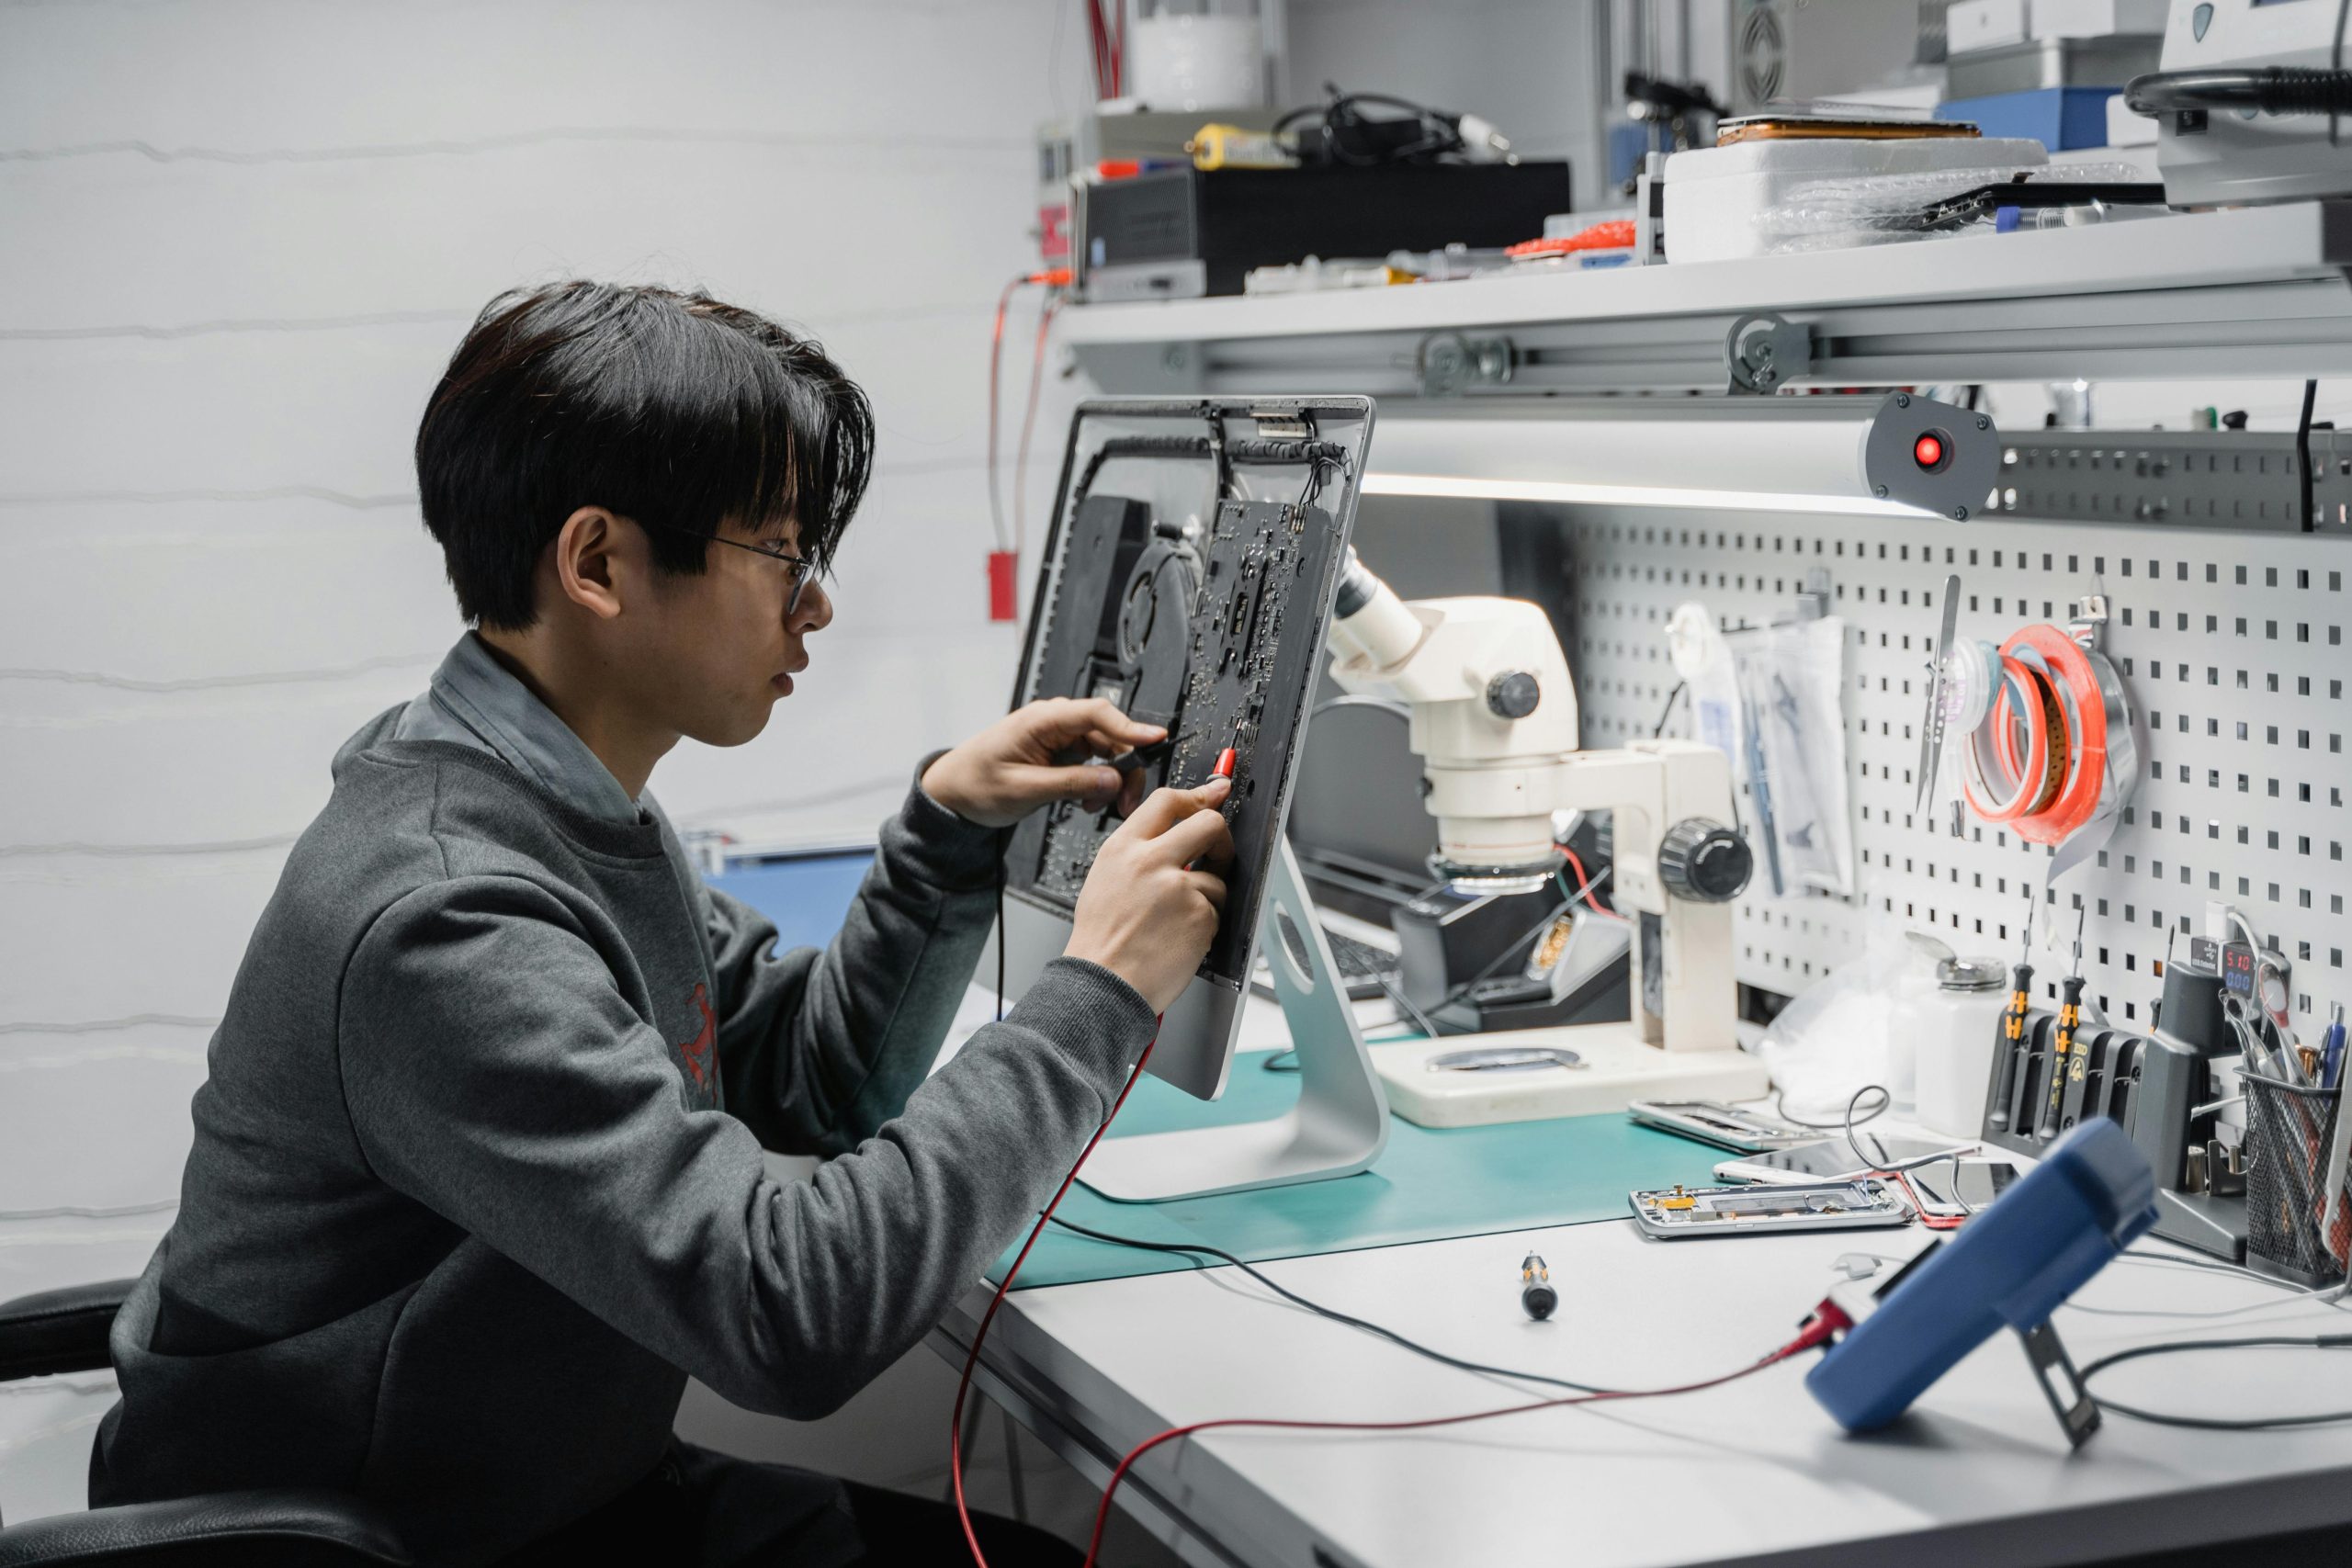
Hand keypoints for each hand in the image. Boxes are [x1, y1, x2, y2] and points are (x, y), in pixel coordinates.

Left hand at [921, 697, 1165, 828]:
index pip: (1096, 713)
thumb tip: (1112, 781)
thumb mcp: (1023, 789)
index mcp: (1042, 720)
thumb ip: (1070, 784)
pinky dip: (1098, 784)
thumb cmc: (976, 784)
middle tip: (1127, 802)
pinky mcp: (1062, 754)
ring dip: (1112, 781)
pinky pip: (1094, 764)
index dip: (1130, 726)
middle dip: (1125, 768)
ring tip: (1100, 808)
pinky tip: (1088, 803)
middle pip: (1110, 735)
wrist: (953, 793)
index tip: (1156, 739)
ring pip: (1106, 752)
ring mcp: (1060, 737)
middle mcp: (1055, 723)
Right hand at [1062, 778, 1234, 1013]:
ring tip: (1177, 921)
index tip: (1215, 794)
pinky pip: (1217, 911)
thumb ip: (1139, 852)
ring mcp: (1178, 887)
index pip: (1167, 801)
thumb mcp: (1106, 879)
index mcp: (1123, 848)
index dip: (1198, 795)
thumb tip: (1174, 834)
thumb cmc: (1102, 941)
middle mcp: (1151, 861)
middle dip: (1221, 839)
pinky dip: (1205, 926)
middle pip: (1208, 823)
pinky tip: (1180, 938)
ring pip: (1217, 878)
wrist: (1103, 984)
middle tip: (1218, 855)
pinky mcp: (1199, 915)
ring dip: (1208, 898)